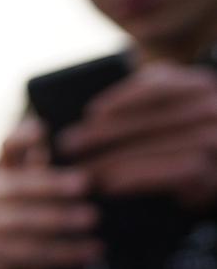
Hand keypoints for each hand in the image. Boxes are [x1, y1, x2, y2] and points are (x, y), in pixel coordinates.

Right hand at [0, 118, 100, 268]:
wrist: (7, 254)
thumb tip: (72, 132)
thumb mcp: (43, 179)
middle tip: (85, 184)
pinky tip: (90, 253)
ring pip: (23, 224)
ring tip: (93, 219)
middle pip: (17, 189)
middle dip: (52, 186)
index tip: (42, 130)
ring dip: (59, 221)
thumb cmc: (35, 207)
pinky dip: (63, 254)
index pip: (8, 148)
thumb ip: (52, 159)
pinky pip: (29, 257)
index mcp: (6, 172)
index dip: (21, 139)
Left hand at [60, 62, 216, 209]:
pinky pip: (165, 172)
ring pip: (152, 145)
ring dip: (109, 160)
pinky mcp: (208, 173)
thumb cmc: (184, 146)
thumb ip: (144, 107)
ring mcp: (214, 139)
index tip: (89, 112)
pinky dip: (132, 177)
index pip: (158, 83)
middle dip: (102, 132)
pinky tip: (106, 185)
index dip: (121, 98)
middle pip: (148, 117)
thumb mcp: (172, 116)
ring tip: (78, 170)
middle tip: (67, 145)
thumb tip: (89, 117)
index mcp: (200, 85)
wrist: (214, 180)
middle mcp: (212, 108)